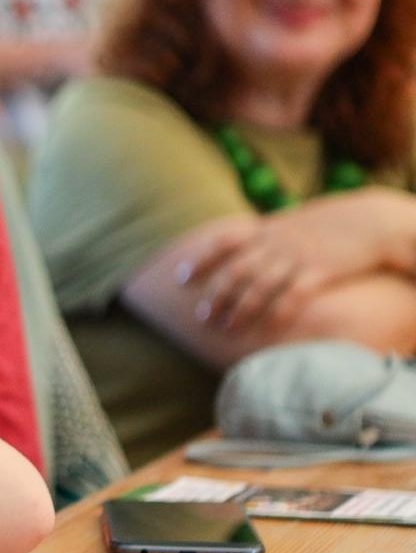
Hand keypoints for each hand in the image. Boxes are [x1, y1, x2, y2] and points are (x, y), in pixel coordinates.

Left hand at [176, 190, 408, 330]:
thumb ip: (266, 236)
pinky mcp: (319, 272)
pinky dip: (277, 314)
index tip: (180, 278)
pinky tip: (267, 331)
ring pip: (258, 287)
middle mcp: (277, 243)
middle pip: (236, 270)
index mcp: (267, 229)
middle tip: (201, 318)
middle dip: (215, 295)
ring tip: (225, 329)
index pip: (223, 241)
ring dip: (239, 310)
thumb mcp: (292, 222)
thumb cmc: (330, 224)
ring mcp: (297, 257)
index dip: (199, 259)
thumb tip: (239, 249)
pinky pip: (293, 297)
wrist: (372, 220)